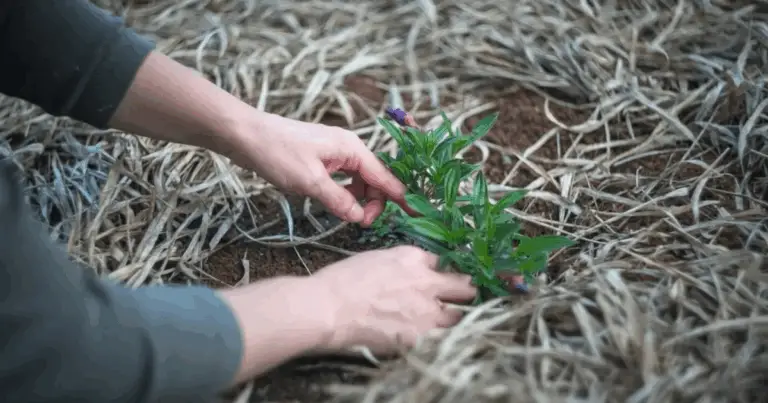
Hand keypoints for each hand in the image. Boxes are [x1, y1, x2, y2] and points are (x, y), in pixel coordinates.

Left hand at [226, 112, 405, 225]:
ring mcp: (336, 152)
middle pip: (374, 180)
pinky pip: (344, 178)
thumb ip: (339, 200)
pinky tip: (335, 203)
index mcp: (353, 149)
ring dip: (358, 199)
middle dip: (373, 203)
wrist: (246, 134)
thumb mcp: (310, 182)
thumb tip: (360, 218)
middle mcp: (349, 148)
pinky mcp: (322, 159)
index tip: (417, 215)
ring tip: (347, 216)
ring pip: (359, 180)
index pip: (385, 177)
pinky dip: (344, 193)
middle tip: (359, 223)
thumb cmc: (277, 153)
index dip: (401, 198)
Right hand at [307, 245, 476, 354]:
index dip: (438, 273)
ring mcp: (427, 310)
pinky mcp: (422, 336)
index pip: (440, 262)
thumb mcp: (374, 260)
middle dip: (463, 292)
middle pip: (464, 286)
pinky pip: (441, 338)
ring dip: (453, 318)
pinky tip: (426, 340)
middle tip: (460, 298)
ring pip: (459, 315)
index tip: (437, 280)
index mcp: (413, 258)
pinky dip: (436, 339)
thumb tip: (409, 276)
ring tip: (442, 323)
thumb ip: (400, 266)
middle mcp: (427, 281)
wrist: (328, 308)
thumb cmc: (340, 282)